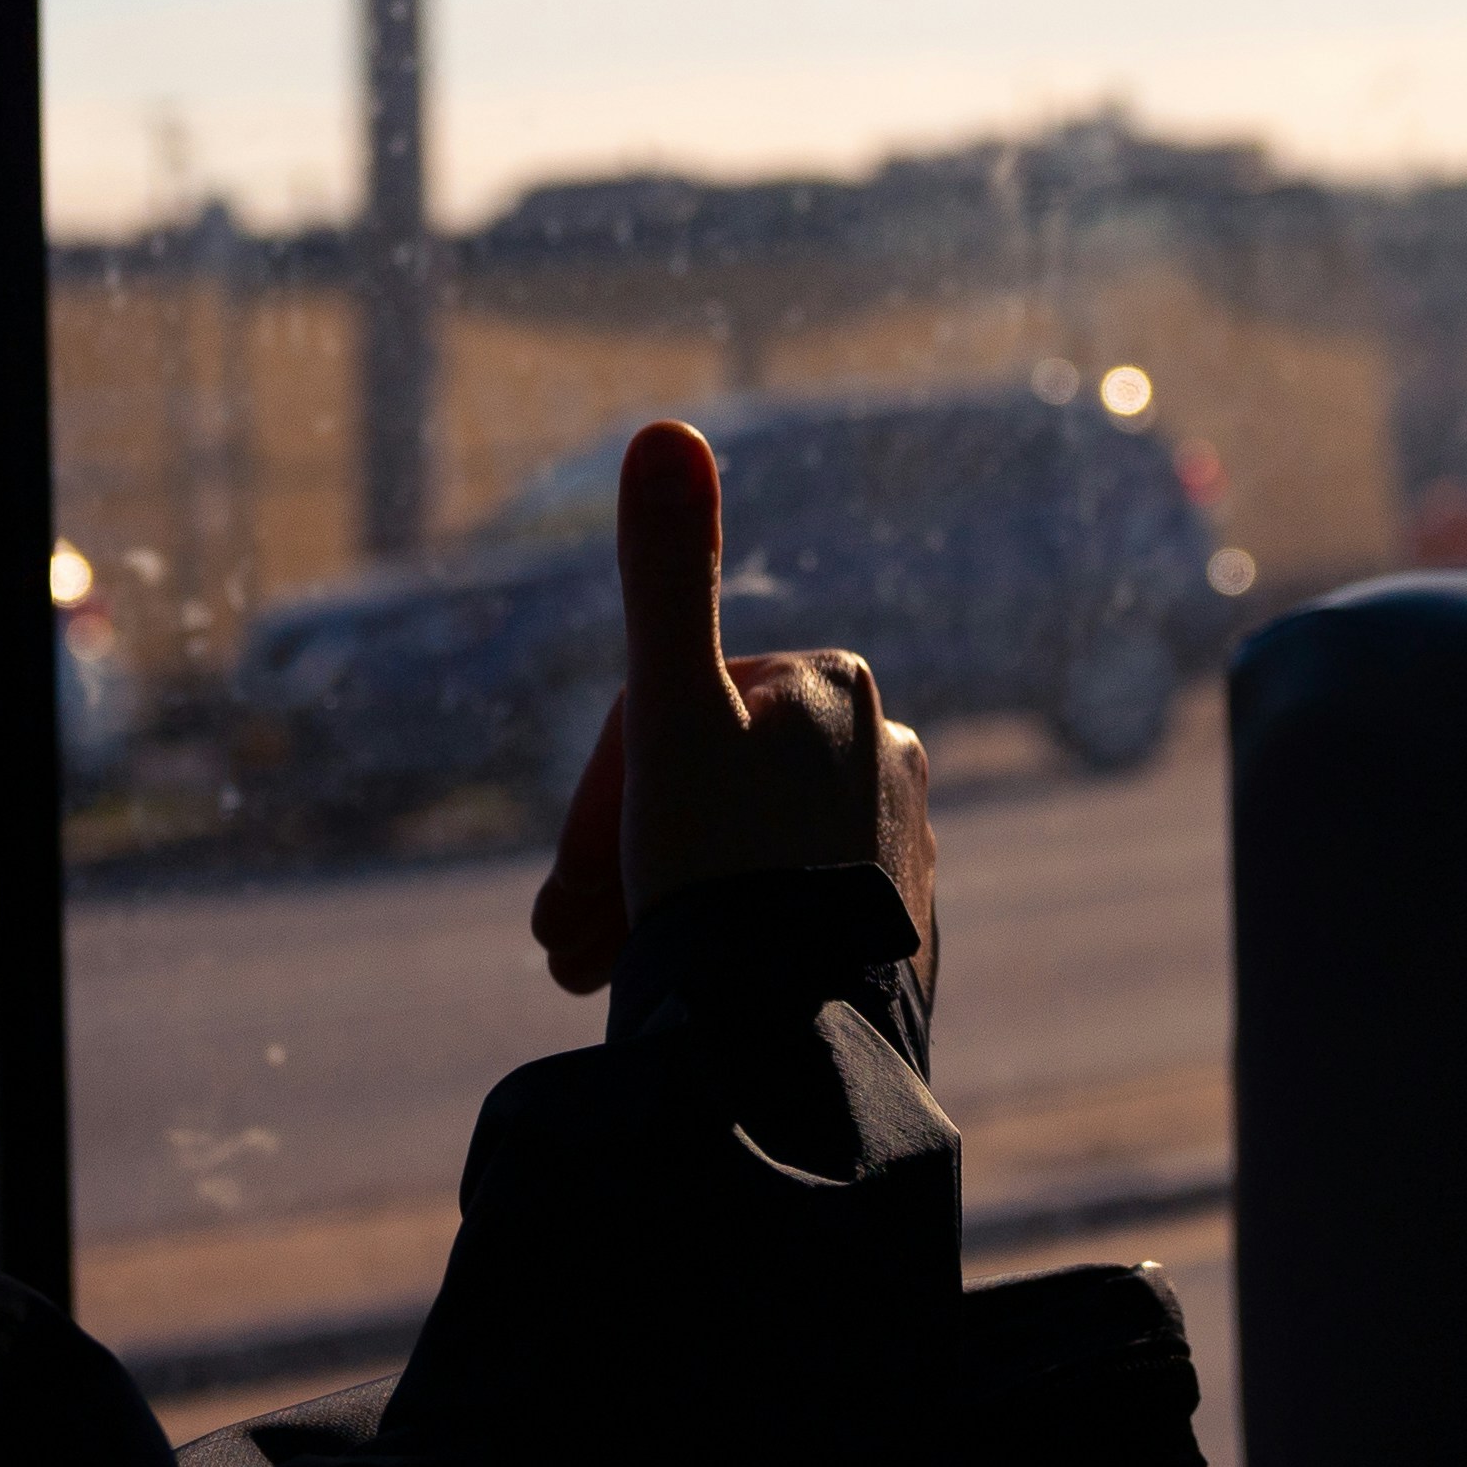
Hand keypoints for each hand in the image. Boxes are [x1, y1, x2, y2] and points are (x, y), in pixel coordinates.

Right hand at [531, 419, 935, 996]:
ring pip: (742, 853)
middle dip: (619, 862)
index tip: (563, 884)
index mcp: (835, 684)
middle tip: (562, 948)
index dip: (596, 799)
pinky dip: (729, 938)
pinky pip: (789, 913)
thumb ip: (663, 574)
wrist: (790, 1038)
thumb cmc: (718, 868)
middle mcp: (890, 749)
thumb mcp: (668, 715)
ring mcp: (904, 842)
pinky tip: (692, 987)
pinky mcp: (903, 923)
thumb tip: (667, 428)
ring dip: (659, 903)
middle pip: (706, 789)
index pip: (673, 716)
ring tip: (605, 978)